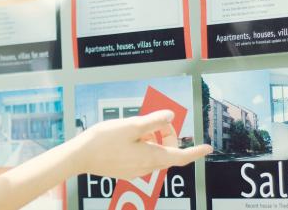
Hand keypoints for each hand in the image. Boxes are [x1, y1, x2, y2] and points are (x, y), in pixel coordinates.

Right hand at [70, 110, 212, 179]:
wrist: (80, 157)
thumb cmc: (104, 140)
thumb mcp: (131, 126)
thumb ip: (153, 121)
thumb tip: (170, 116)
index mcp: (151, 157)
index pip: (181, 156)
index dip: (196, 152)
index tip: (208, 148)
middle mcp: (146, 167)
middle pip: (166, 151)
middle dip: (166, 134)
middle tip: (154, 120)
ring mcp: (135, 171)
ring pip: (153, 154)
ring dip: (152, 140)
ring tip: (136, 127)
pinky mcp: (125, 170)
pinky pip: (141, 157)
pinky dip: (142, 146)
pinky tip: (127, 137)